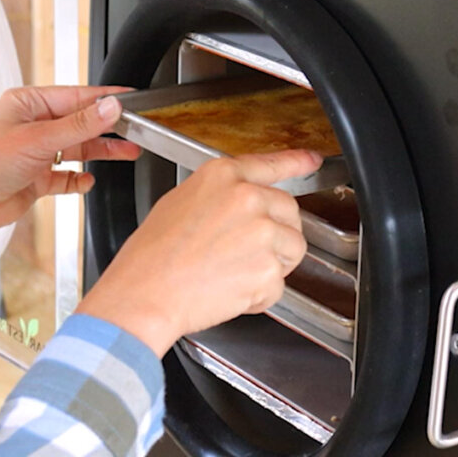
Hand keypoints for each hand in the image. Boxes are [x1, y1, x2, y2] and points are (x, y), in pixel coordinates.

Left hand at [0, 86, 140, 278]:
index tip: (131, 101)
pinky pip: (67, 176)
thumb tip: (110, 107)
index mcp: (28, 105)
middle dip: (108, 128)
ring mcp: (36, 152)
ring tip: (127, 152)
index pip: (76, 97)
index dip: (105, 99)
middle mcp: (33, 126)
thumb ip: (79, 125)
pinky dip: (79, 179)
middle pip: (81, 122)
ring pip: (79, 148)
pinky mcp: (38, 177)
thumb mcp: (38, 139)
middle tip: (135, 130)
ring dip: (101, 152)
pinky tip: (86, 180)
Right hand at [76, 149, 322, 356]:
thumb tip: (238, 201)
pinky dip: (259, 296)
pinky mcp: (268, 269)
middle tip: (242, 252)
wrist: (144, 295)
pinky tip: (229, 292)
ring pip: (292, 249)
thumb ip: (219, 195)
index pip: (271, 164)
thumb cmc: (152, 256)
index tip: (312, 161)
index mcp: (223, 176)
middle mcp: (248, 198)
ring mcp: (262, 232)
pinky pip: (278, 285)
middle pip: (289, 212)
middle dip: (276, 234)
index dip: (297, 163)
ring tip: (232, 272)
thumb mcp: (179, 203)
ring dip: (271, 265)